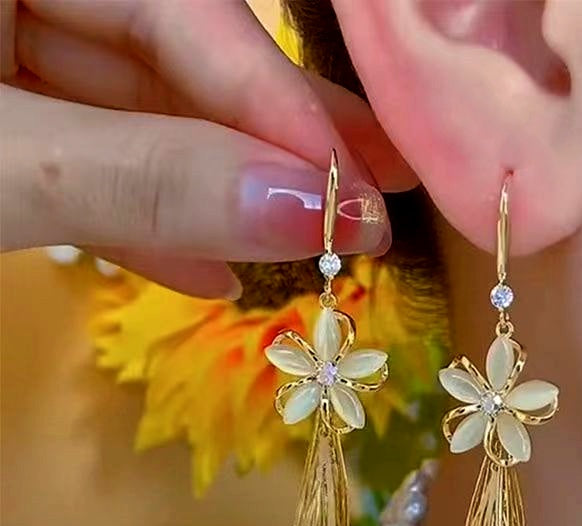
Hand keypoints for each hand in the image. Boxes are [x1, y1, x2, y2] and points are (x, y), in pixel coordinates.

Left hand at [0, 0, 413, 297]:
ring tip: (319, 237)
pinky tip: (215, 275)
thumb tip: (308, 210)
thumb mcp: (2, 170)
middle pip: (181, 63)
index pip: (189, 12)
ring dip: (225, 198)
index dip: (280, 105)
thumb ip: (148, 180)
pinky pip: (94, 171)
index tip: (355, 193)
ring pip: (143, 125)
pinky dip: (150, 226)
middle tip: (376, 191)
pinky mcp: (7, 138)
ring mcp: (6, 63)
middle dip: (274, 144)